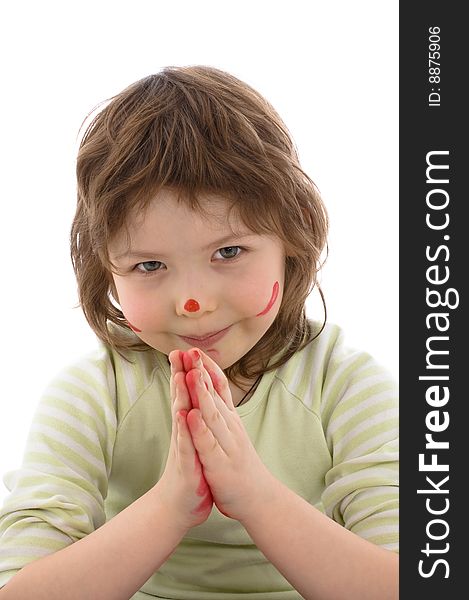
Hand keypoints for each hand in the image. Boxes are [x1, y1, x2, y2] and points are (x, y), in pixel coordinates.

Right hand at [155, 350, 212, 531]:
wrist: (178, 506)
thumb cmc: (189, 471)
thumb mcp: (193, 440)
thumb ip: (192, 418)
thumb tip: (191, 398)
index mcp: (189, 424)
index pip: (188, 393)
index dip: (188, 371)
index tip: (187, 349)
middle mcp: (183, 431)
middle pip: (181, 397)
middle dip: (181, 374)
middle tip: (178, 351)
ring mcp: (182, 446)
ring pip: (181, 416)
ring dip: (180, 395)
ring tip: (179, 374)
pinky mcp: (185, 463)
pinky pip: (185, 442)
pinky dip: (185, 427)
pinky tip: (183, 413)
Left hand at [184, 349, 275, 522]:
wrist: (258, 498)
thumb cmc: (240, 463)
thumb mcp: (231, 431)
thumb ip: (222, 410)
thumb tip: (214, 387)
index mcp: (230, 419)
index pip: (219, 387)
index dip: (207, 368)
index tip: (194, 348)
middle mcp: (230, 426)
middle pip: (214, 395)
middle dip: (202, 372)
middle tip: (191, 351)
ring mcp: (226, 444)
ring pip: (212, 414)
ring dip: (201, 393)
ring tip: (191, 374)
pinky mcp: (220, 464)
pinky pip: (209, 443)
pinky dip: (200, 428)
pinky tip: (191, 416)